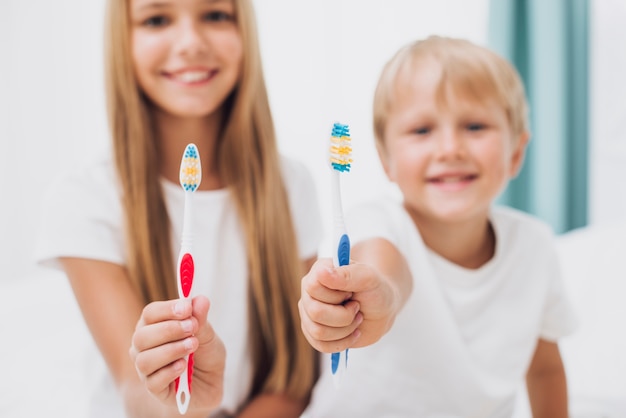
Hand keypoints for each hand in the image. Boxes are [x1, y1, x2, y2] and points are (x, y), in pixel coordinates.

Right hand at [129, 295, 224, 411]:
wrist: (212, 382)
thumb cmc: (205, 354)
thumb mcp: (208, 334)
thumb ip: (201, 319)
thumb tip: (200, 300)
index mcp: (154, 326)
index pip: (150, 313)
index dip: (167, 309)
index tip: (187, 308)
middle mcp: (145, 347)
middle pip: (141, 336)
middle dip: (169, 330)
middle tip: (192, 328)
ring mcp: (147, 369)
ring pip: (144, 360)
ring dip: (170, 350)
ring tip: (192, 346)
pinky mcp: (154, 389)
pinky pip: (153, 381)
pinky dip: (170, 371)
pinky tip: (184, 367)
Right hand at [298, 258, 400, 352]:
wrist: (382, 311)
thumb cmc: (376, 290)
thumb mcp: (368, 278)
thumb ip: (347, 274)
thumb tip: (322, 273)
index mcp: (318, 272)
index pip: (313, 288)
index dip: (336, 295)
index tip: (351, 292)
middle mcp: (309, 292)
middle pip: (315, 312)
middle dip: (344, 315)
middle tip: (356, 307)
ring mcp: (309, 313)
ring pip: (317, 331)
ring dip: (345, 329)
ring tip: (356, 318)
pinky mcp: (313, 332)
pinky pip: (320, 345)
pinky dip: (343, 342)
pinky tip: (353, 332)